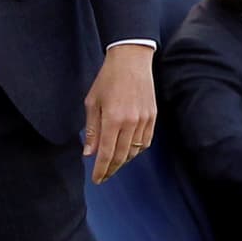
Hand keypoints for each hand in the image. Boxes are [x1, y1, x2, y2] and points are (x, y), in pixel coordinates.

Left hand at [84, 43, 155, 183]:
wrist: (131, 61)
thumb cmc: (107, 80)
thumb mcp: (92, 103)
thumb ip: (91, 130)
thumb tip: (88, 153)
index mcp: (113, 119)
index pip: (106, 153)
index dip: (101, 170)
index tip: (96, 180)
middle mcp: (131, 122)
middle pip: (120, 156)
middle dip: (110, 169)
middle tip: (102, 177)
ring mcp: (144, 120)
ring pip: (134, 151)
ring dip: (123, 161)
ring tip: (112, 165)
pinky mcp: (153, 117)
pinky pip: (145, 142)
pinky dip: (136, 151)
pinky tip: (127, 152)